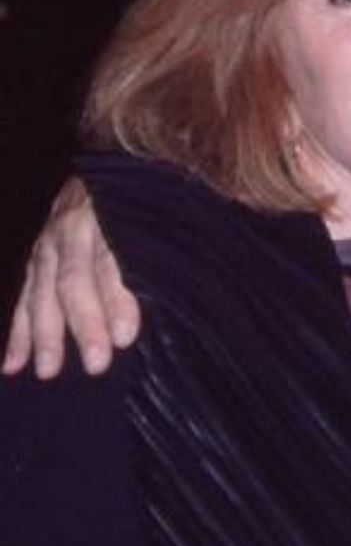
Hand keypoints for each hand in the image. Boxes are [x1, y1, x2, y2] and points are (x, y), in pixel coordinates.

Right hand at [2, 179, 138, 378]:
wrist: (90, 174)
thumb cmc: (128, 203)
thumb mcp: (143, 219)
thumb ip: (143, 259)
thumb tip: (142, 312)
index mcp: (103, 221)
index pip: (108, 265)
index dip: (116, 302)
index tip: (127, 337)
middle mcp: (67, 233)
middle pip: (72, 282)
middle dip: (83, 325)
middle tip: (96, 365)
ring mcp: (41, 245)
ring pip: (38, 292)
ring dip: (41, 334)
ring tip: (46, 371)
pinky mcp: (26, 257)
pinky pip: (17, 295)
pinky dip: (13, 329)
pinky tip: (10, 362)